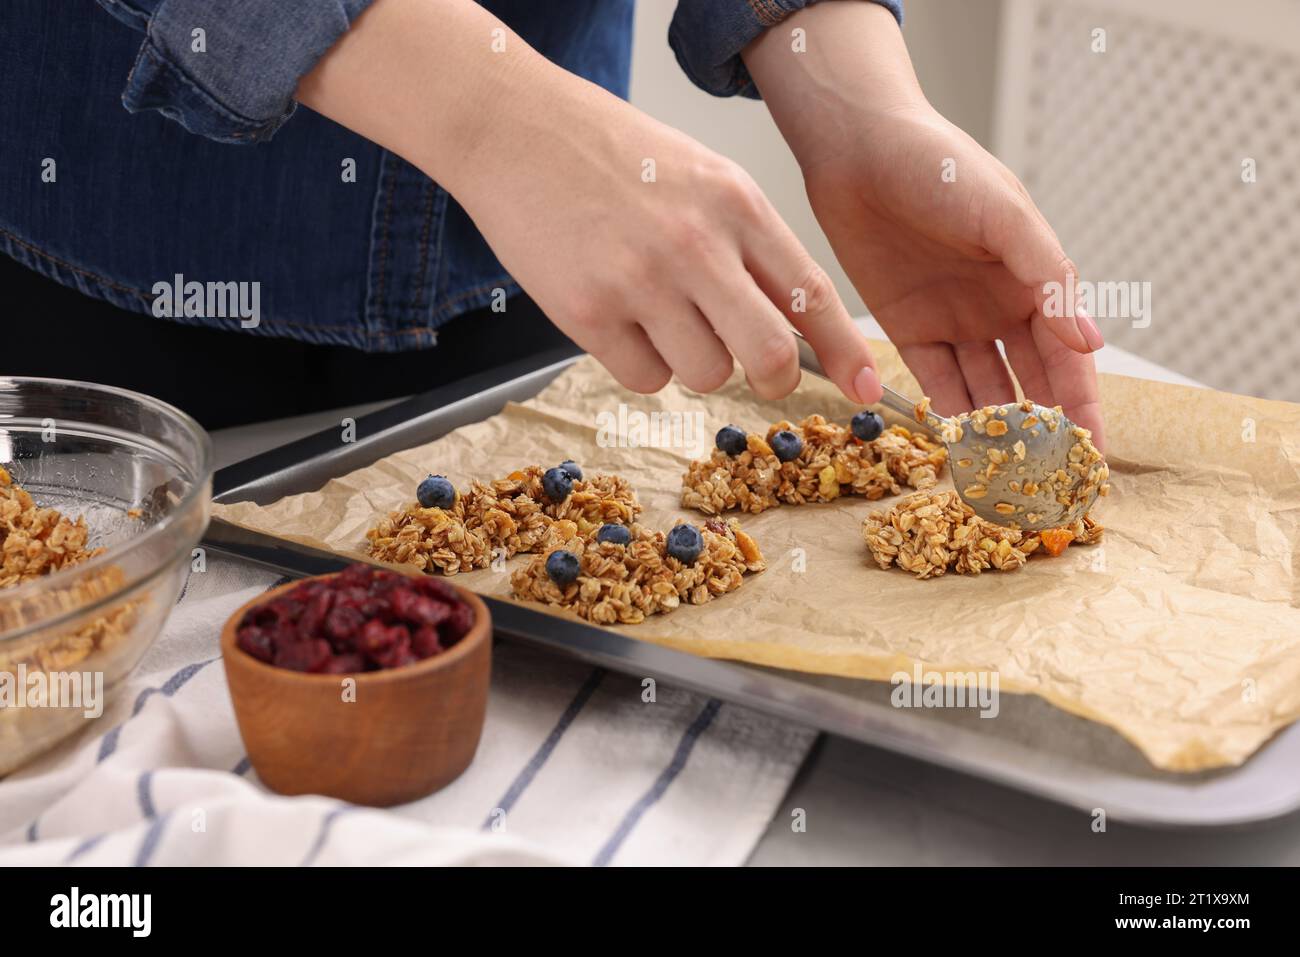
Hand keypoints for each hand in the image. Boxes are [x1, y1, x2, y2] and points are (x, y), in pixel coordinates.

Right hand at [297, 0, 881, 403]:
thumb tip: (798, 324)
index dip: (848, 352)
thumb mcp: (704, 177)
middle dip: (772, 377)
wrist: (515, 129)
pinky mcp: (586, 313)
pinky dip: (639, 363)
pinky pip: (643, 380)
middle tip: (758, 372)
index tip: (872, 391)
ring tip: (660, 312)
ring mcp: (639, 282)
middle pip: (769, 354)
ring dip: (692, 361)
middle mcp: (695, 245)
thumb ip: (751, 244)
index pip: (812, 293)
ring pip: (705, 374)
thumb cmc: (615, 154)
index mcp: (736, 205)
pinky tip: (618, 316)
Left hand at [744, 2, 1105, 447]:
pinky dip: (944, 413)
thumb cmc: (942, 166)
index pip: (1067, 358)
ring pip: (981, 390)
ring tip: (1003, 479)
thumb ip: (1048, 277)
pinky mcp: (905, 328)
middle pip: (1029, 384)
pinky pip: (930, 382)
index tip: (1092, 456)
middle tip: (1047, 484)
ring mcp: (952, 321)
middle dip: (1041, 432)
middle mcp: (998, 309)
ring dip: (992, 432)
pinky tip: (957, 447)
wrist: (859, 149)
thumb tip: (1091, 342)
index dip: (1082, 406)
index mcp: (1034, 281)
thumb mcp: (1006, 215)